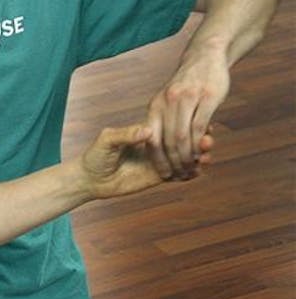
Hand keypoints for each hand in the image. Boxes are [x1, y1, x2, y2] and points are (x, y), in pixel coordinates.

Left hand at [80, 124, 212, 198]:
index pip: (170, 125)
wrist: (90, 179)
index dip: (186, 123)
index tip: (200, 120)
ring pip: (184, 157)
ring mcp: (158, 161)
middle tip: (209, 139)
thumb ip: (126, 135)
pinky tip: (200, 169)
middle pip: (182, 140)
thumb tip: (147, 131)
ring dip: (198, 155)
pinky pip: (179, 174)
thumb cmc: (95, 156)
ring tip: (207, 154)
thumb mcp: (107, 141)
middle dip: (197, 140)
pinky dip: (191, 172)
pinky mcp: (157, 176)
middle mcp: (154, 145)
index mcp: (144, 132)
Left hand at [146, 52, 229, 179]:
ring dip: (187, 157)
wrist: (205, 57)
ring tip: (192, 168)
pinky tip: (203, 153)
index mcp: (155, 106)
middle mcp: (167, 103)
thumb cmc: (187, 84)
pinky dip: (200, 144)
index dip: (157, 159)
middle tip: (180, 176)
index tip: (164, 175)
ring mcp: (186, 100)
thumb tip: (157, 146)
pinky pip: (199, 127)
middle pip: (167, 141)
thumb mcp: (168, 101)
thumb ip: (165, 121)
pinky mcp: (206, 97)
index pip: (150, 139)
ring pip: (182, 137)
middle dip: (173, 163)